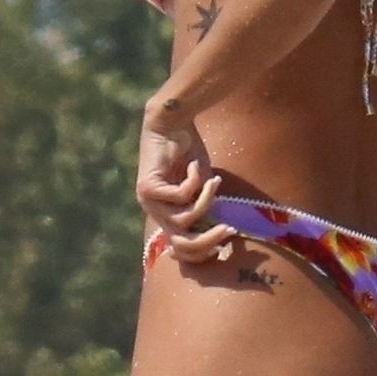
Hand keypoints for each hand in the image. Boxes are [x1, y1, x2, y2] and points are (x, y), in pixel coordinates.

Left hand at [136, 107, 231, 265]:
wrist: (172, 123)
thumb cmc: (189, 153)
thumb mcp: (202, 188)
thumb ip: (205, 210)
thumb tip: (219, 238)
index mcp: (165, 213)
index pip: (180, 248)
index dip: (201, 252)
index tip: (224, 244)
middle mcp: (153, 210)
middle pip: (181, 244)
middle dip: (208, 240)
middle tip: (229, 229)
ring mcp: (147, 201)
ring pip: (184, 219)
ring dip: (205, 200)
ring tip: (213, 182)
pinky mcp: (148, 188)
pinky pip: (181, 196)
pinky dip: (195, 181)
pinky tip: (192, 165)